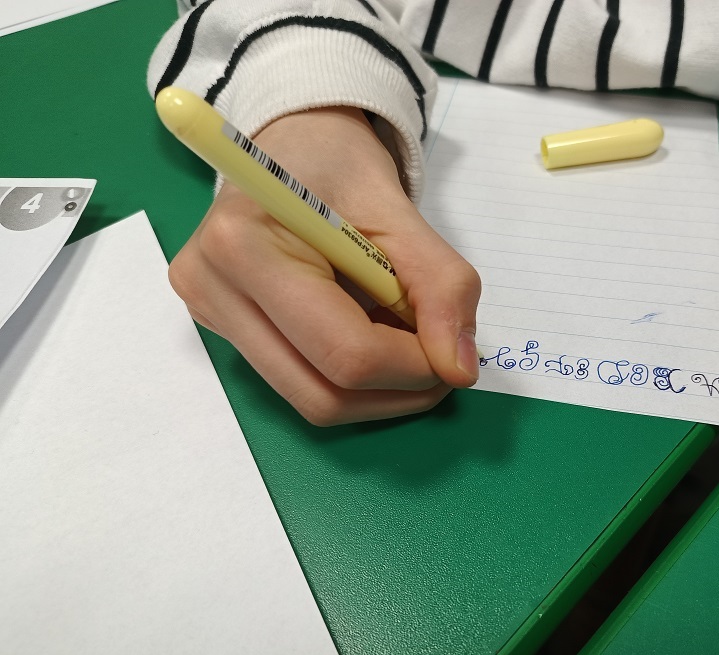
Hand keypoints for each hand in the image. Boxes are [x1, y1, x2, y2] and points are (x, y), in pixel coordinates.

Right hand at [168, 107, 480, 424]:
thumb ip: (440, 286)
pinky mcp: (222, 330)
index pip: (346, 353)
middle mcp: (211, 289)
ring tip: (407, 339)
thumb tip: (459, 369)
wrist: (293, 140)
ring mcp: (210, 315)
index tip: (455, 351)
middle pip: (322, 395)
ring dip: (378, 390)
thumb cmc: (339, 162)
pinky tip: (372, 334)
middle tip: (441, 360)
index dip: (415, 367)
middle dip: (398, 390)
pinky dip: (352, 377)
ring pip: (312, 402)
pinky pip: (301, 383)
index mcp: (244, 248)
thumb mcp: (402, 212)